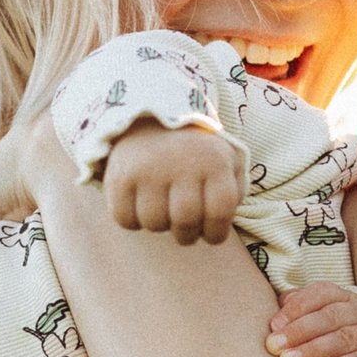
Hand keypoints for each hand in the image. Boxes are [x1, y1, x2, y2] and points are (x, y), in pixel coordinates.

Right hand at [104, 124, 243, 243]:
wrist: (152, 120)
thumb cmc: (196, 154)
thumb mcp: (227, 163)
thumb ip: (235, 191)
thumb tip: (221, 222)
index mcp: (214, 161)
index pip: (219, 212)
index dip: (216, 233)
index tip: (210, 235)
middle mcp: (182, 162)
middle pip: (185, 221)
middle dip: (187, 235)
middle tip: (185, 229)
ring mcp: (148, 169)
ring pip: (154, 223)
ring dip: (159, 226)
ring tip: (163, 212)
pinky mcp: (120, 176)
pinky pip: (125, 219)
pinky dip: (133, 222)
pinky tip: (140, 208)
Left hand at [267, 282, 356, 356]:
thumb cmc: (333, 331)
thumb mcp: (319, 314)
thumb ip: (298, 306)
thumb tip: (281, 303)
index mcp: (342, 296)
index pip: (320, 294)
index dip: (296, 309)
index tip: (274, 326)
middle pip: (330, 317)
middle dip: (299, 331)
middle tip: (274, 347)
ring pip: (344, 339)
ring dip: (313, 351)